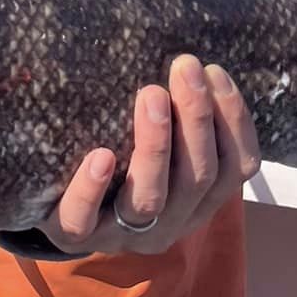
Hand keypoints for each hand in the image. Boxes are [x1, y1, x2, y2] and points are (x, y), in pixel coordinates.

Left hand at [38, 56, 260, 255]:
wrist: (59, 215)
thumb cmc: (121, 169)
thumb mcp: (160, 148)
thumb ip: (178, 118)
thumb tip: (192, 62)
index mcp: (198, 200)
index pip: (236, 167)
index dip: (233, 120)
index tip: (215, 70)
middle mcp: (169, 222)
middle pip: (198, 176)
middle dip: (196, 118)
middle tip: (185, 67)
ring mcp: (121, 233)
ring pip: (150, 197)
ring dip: (155, 144)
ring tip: (151, 94)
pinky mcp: (72, 234)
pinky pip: (82, 220)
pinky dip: (93, 188)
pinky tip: (102, 155)